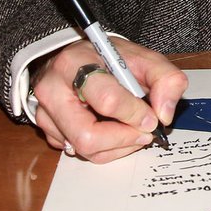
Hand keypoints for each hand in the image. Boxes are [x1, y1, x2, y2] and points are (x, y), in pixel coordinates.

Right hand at [30, 39, 187, 163]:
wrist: (80, 59)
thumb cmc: (109, 59)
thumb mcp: (143, 58)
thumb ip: (166, 79)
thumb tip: (164, 114)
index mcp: (75, 63)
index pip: (105, 99)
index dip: (133, 114)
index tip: (151, 118)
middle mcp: (53, 89)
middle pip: (87, 135)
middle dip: (123, 139)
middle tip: (144, 132)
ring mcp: (45, 112)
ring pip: (84, 150)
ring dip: (117, 147)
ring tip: (132, 131)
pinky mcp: (46, 130)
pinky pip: (78, 152)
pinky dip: (104, 149)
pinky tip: (114, 131)